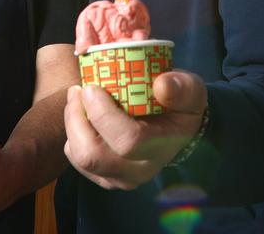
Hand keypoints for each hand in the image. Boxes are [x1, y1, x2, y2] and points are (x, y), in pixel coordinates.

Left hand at [63, 71, 206, 189]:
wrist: (176, 127)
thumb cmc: (181, 104)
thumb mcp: (191, 90)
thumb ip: (181, 87)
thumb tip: (162, 85)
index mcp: (160, 149)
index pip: (127, 141)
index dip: (103, 114)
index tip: (92, 87)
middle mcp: (138, 171)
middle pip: (92, 155)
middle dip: (76, 119)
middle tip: (78, 90)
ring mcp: (118, 178)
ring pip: (79, 157)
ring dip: (72, 123)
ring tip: (78, 97)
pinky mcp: (103, 176)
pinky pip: (75, 157)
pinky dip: (73, 132)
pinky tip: (83, 113)